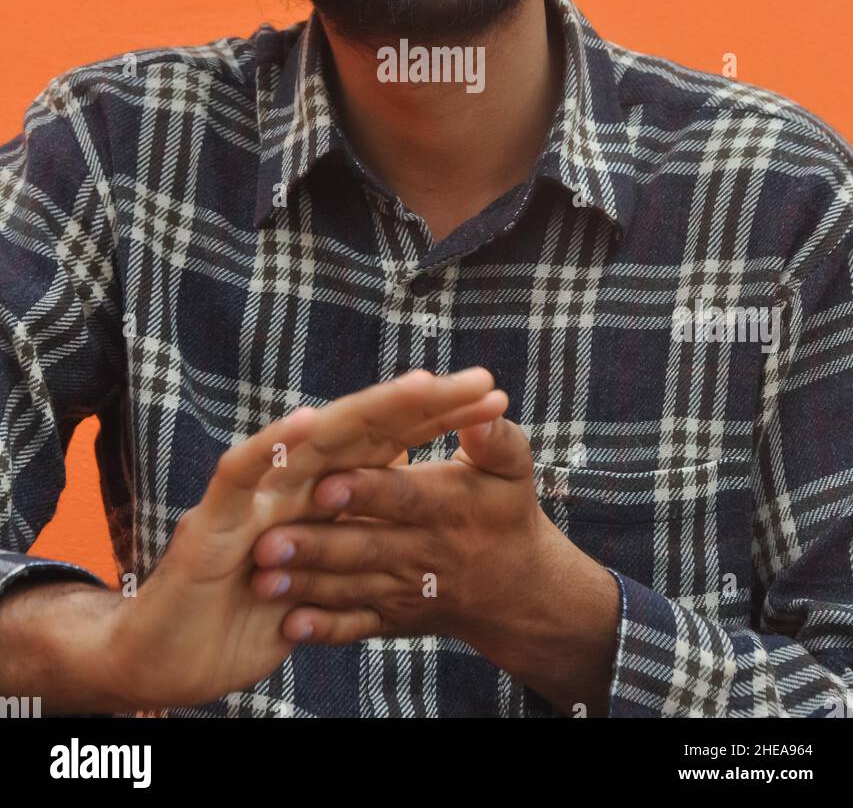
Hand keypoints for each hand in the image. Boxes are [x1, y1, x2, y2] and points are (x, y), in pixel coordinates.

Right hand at [103, 367, 506, 710]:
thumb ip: (359, 540)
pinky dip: (274, 445)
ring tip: (420, 386)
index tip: (494, 399)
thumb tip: (416, 503)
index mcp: (321, 494)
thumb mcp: (323, 580)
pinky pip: (243, 474)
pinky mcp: (211, 521)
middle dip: (422, 404)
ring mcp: (253, 496)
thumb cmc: (247, 616)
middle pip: (364, 431)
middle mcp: (291, 483)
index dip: (438, 422)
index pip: (390, 446)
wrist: (168, 662)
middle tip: (478, 381)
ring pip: (315, 440)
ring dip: (367, 412)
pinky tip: (309, 421)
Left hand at [251, 412, 569, 651]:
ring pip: (351, 589)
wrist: (518, 594)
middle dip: (317, 546)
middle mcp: (423, 551)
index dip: (365, 492)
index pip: (403, 497)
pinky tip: (289, 628)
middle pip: (365, 548)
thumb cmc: (508, 514)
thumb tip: (486, 404)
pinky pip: (356, 629)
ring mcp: (404, 591)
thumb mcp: (513, 470)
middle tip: (267, 542)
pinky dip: (323, 630)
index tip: (323, 485)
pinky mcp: (392, 619)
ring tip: (261, 580)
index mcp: (449, 506)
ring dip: (306, 586)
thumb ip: (495, 438)